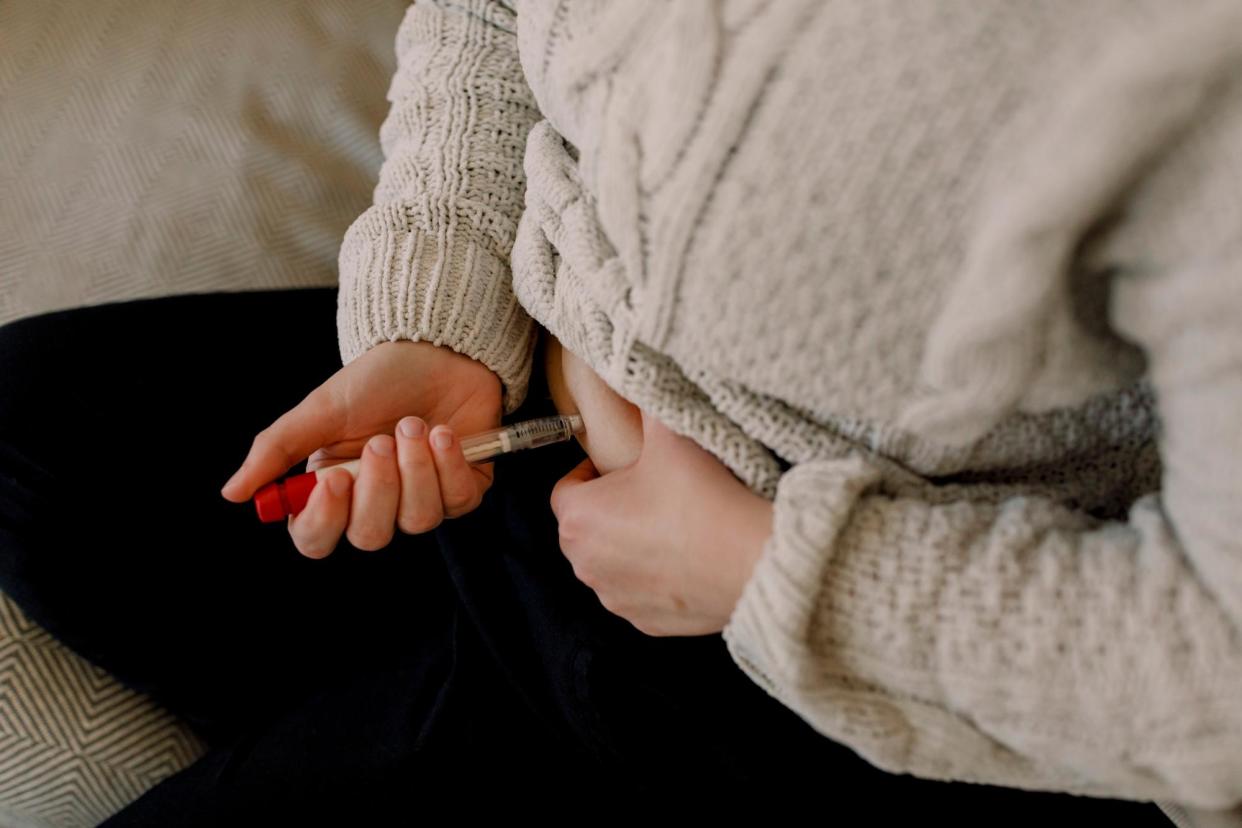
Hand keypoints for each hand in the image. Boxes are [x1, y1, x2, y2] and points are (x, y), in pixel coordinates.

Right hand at [219, 340, 501, 557]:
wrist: (437, 351)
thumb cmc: (376, 380)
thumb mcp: (321, 409)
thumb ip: (277, 449)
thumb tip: (231, 493)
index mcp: (333, 488)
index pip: (315, 538)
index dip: (323, 521)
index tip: (335, 481)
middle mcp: (376, 502)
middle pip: (370, 536)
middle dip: (379, 488)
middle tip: (381, 441)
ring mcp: (422, 499)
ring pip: (418, 520)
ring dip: (417, 469)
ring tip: (415, 425)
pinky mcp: (462, 489)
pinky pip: (459, 502)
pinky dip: (450, 465)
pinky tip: (446, 433)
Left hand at [550, 409, 773, 636]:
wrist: (754, 561)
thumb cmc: (703, 497)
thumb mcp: (669, 432)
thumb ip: (645, 399)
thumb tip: (635, 373)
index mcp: (579, 519)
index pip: (566, 488)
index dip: (592, 470)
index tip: (622, 463)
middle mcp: (586, 566)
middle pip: (587, 527)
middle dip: (611, 507)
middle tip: (652, 489)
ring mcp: (616, 599)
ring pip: (612, 562)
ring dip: (631, 543)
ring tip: (674, 521)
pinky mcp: (647, 623)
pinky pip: (641, 592)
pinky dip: (656, 576)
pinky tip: (688, 557)